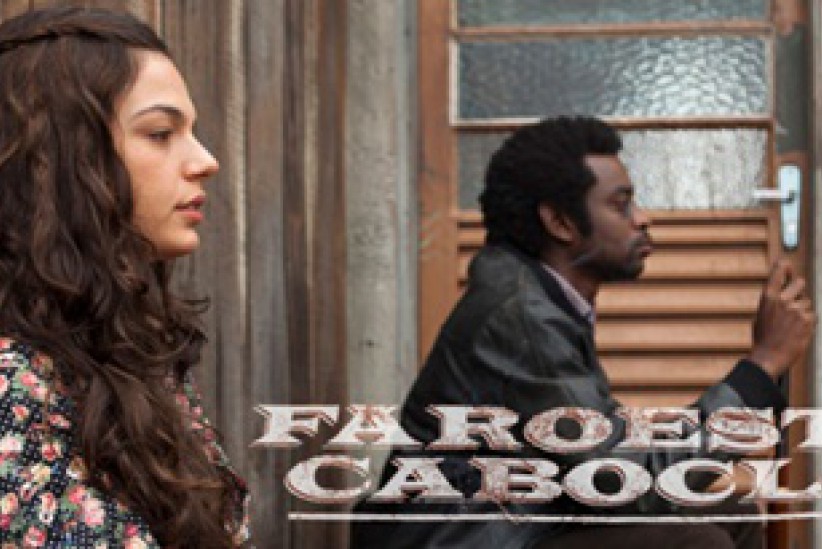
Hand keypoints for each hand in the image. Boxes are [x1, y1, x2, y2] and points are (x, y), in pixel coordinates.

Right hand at [749, 259, 815, 378]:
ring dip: (803, 311)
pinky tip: (798, 331)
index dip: (782, 267)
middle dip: (800, 289)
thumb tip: (785, 295)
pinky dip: (808, 323)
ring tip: (792, 326)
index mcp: (768, 298)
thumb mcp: (762, 316)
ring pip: (807, 303)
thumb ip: (773, 303)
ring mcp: (796, 309)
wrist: (769, 356)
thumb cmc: (764, 339)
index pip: (776, 275)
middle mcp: (782, 300)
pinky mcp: (807, 319)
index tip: (785, 261)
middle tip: (797, 297)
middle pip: (799, 283)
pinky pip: (813, 315)